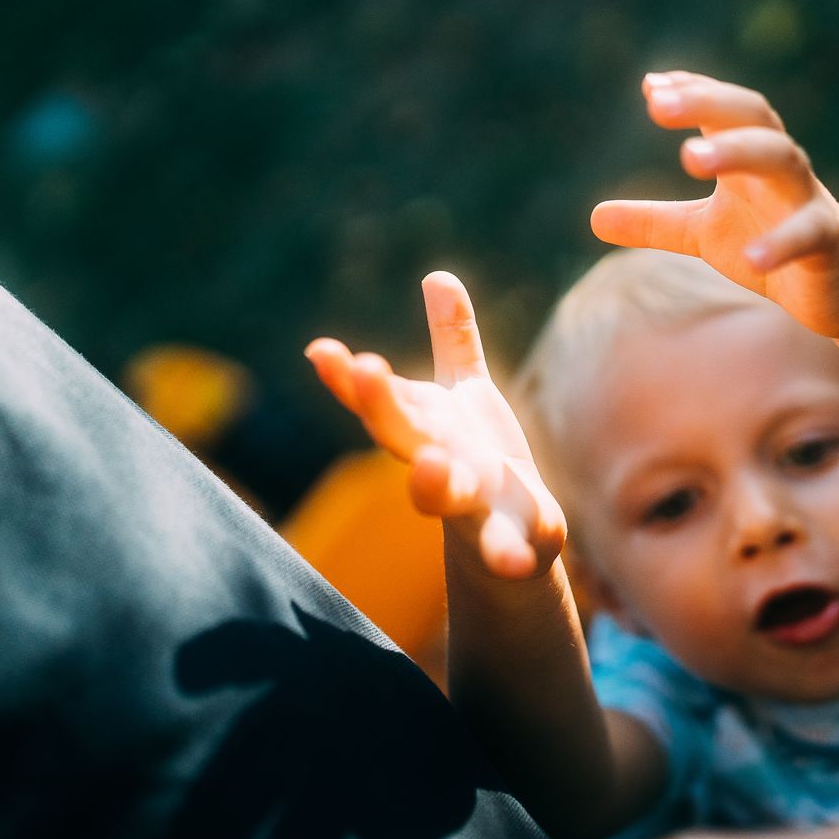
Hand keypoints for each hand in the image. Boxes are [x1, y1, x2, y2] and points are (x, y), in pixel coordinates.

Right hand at [303, 272, 565, 578]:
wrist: (510, 539)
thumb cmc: (477, 460)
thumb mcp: (467, 397)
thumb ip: (455, 341)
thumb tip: (439, 277)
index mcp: (426, 429)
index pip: (382, 399)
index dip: (350, 377)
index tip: (322, 350)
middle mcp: (439, 466)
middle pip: (401, 437)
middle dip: (382, 406)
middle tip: (365, 370)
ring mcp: (473, 507)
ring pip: (445, 498)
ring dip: (432, 484)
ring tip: (432, 466)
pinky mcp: (513, 541)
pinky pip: (508, 550)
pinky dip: (509, 556)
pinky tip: (515, 561)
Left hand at [591, 71, 838, 340]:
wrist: (838, 292)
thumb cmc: (768, 244)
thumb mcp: (703, 233)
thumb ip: (654, 222)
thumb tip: (592, 217)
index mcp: (750, 158)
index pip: (724, 108)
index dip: (693, 91)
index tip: (650, 87)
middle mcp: (781, 168)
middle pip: (752, 116)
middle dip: (708, 103)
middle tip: (657, 105)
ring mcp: (809, 201)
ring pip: (783, 159)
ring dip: (738, 151)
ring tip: (690, 158)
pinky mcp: (830, 243)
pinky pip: (809, 233)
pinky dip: (781, 242)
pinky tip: (750, 256)